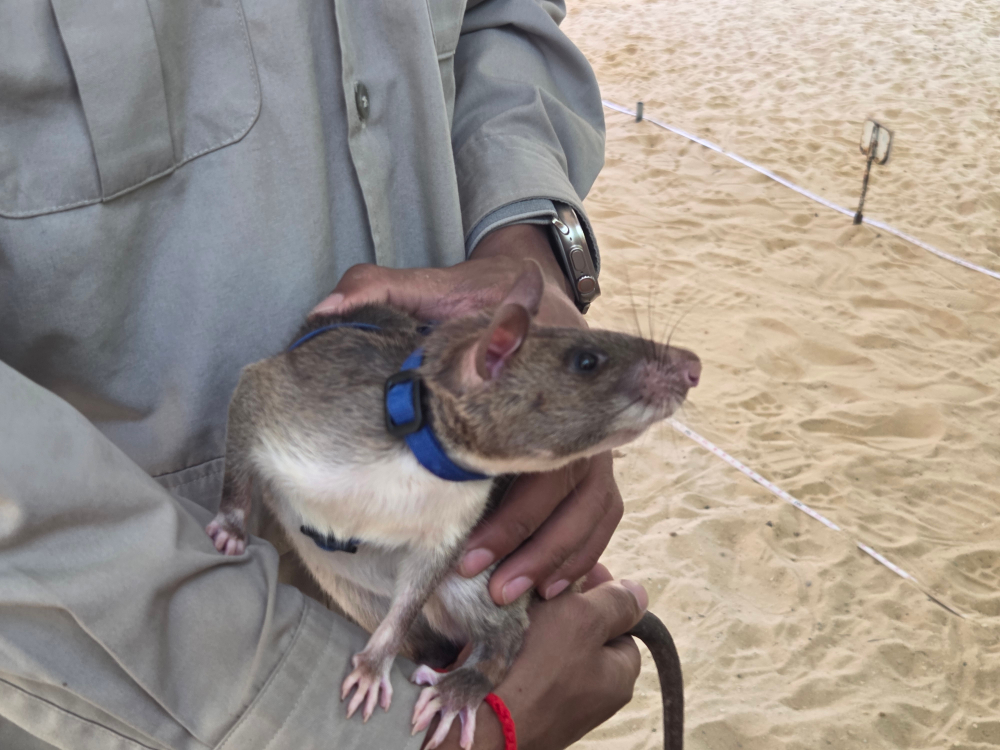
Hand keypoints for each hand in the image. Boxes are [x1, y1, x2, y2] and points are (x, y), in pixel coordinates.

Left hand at [311, 224, 623, 605]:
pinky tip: (549, 582)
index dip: (509, 516)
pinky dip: (583, 550)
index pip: (537, 458)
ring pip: (592, 511)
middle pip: (568, 496)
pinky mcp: (593, 457)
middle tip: (484, 583)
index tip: (467, 552)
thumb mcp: (434, 291)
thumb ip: (381, 294)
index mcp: (542, 383)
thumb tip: (325, 314)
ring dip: (556, 557)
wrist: (532, 285)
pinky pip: (603, 514)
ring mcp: (591, 439)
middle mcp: (575, 416)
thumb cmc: (478, 300)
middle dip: (527, 548)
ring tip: (511, 590)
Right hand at [427, 568, 647, 749]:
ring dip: (539, 624)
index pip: (620, 622)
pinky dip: (519, 647)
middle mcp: (595, 696)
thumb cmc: (535, 668)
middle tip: (540, 590)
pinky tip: (502, 636)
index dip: (598, 592)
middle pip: (586, 633)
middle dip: (565, 608)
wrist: (478, 720)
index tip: (572, 575)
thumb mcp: (583, 619)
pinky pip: (530, 665)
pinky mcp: (528, 706)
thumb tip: (639, 593)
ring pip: (555, 647)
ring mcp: (560, 704)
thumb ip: (615, 603)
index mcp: (619, 677)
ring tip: (517, 610)